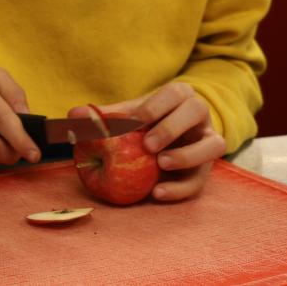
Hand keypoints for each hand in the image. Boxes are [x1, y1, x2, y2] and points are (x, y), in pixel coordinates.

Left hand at [68, 82, 225, 200]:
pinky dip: (179, 188)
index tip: (134, 120)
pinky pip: (201, 180)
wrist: (172, 139)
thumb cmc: (146, 122)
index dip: (155, 106)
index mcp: (180, 95)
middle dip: (171, 127)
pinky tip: (157, 193)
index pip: (174, 92)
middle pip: (197, 111)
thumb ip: (103, 116)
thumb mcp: (129, 115)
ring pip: (213, 145)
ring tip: (161, 164)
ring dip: (187, 155)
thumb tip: (72, 115)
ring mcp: (208, 141)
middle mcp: (199, 115)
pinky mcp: (207, 169)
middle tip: (147, 145)